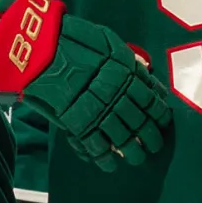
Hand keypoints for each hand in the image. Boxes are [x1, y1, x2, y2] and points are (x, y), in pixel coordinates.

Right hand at [0, 0, 171, 168]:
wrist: (38, 49)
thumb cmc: (70, 38)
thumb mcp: (105, 40)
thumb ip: (125, 58)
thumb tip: (142, 70)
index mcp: (125, 73)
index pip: (151, 99)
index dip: (160, 114)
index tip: (163, 122)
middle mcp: (116, 94)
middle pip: (141, 122)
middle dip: (151, 137)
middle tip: (155, 146)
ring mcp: (97, 111)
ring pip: (124, 139)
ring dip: (133, 152)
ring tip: (137, 159)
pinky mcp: (78, 124)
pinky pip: (96, 147)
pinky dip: (105, 159)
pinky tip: (111, 164)